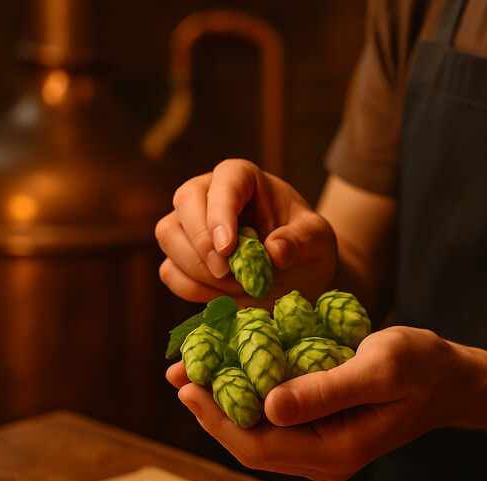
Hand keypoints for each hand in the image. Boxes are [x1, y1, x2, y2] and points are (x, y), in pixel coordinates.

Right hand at [155, 159, 337, 305]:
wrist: (295, 276)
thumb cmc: (304, 246)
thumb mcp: (317, 241)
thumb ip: (300, 242)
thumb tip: (274, 250)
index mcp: (243, 178)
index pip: (225, 181)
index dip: (221, 212)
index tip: (228, 248)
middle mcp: (208, 193)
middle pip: (185, 202)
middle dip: (203, 242)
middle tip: (230, 274)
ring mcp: (188, 224)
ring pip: (170, 236)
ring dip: (200, 270)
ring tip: (240, 285)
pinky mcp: (179, 257)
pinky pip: (169, 271)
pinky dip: (194, 289)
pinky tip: (225, 296)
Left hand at [166, 326, 478, 480]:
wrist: (450, 379)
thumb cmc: (420, 366)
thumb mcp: (378, 367)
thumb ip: (325, 389)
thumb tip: (267, 407)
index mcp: (336, 451)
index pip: (259, 445)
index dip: (217, 418)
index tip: (187, 383)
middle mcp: (324, 459)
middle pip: (251, 444)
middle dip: (211, 410)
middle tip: (179, 372)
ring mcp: (322, 448)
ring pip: (259, 433)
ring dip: (225, 402)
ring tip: (194, 368)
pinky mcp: (322, 430)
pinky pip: (275, 420)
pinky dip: (249, 395)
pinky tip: (233, 368)